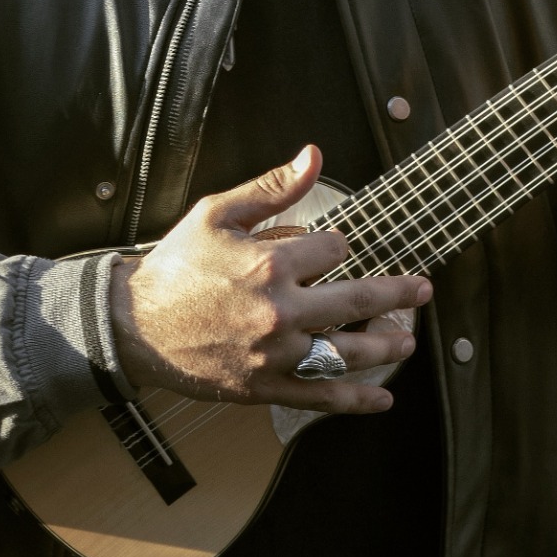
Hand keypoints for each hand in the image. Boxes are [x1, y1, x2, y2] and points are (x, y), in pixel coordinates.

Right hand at [109, 144, 432, 413]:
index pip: (334, 249)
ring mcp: (276, 355)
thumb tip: (313, 155)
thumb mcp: (218, 213)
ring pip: (348, 352)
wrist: (134, 325)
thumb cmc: (176, 265)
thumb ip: (272, 188)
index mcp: (271, 264)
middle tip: (422, 289)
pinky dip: (356, 400)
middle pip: (358, 301)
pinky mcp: (266, 388)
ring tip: (409, 340)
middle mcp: (281, 311)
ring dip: (386, 346)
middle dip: (397, 294)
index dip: (337, 245)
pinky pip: (321, 397)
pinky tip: (383, 398)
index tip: (331, 247)